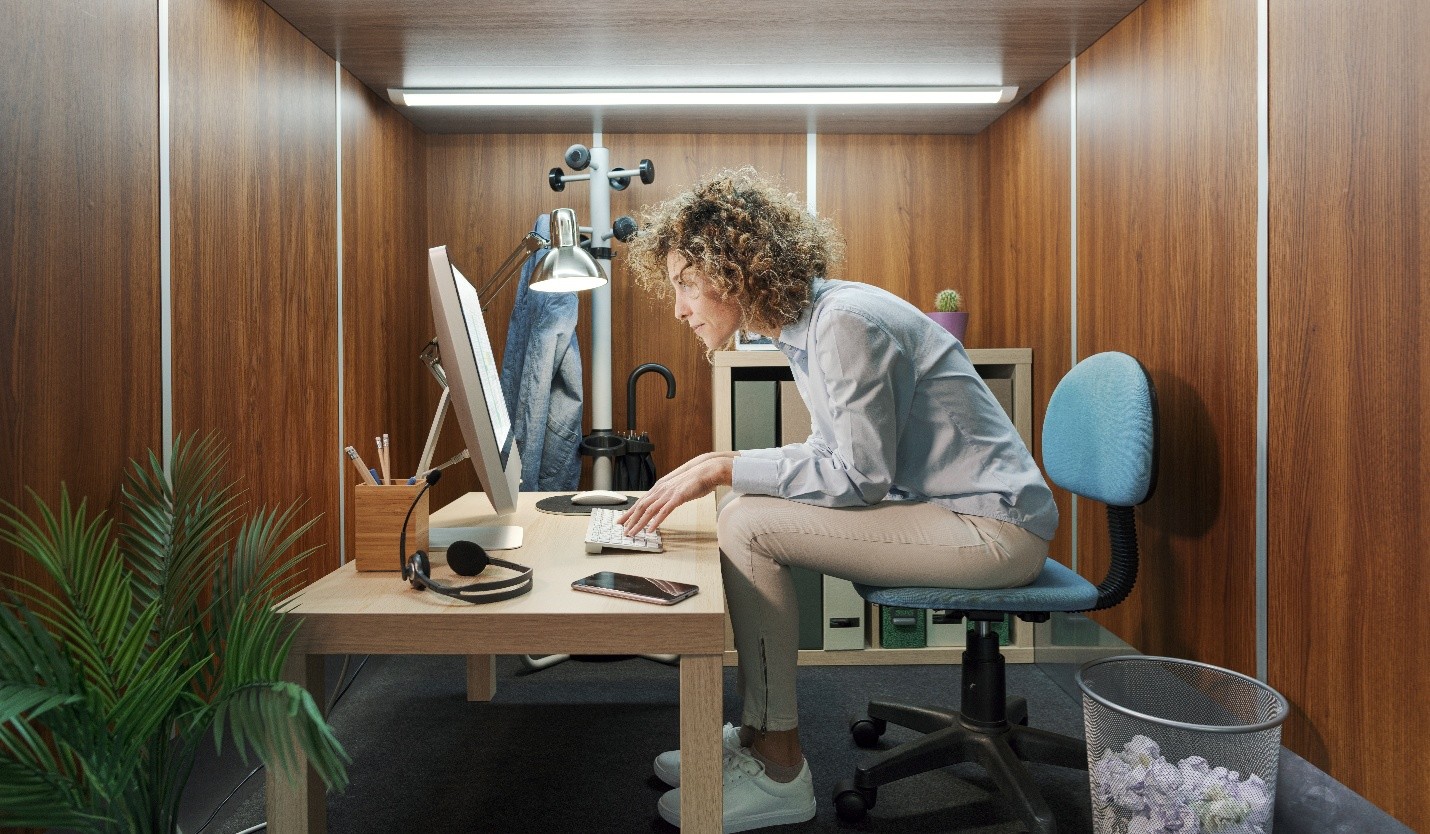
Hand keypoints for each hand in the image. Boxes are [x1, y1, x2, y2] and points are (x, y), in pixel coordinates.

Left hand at [618, 455, 734, 534]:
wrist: (707, 470)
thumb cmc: (694, 480)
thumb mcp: (677, 487)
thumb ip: (668, 494)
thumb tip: (663, 503)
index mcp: (659, 487)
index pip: (641, 501)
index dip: (630, 512)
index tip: (622, 520)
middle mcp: (660, 490)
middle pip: (641, 506)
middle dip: (630, 519)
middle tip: (623, 530)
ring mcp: (668, 493)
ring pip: (649, 510)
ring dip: (639, 523)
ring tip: (633, 532)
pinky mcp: (677, 497)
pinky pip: (664, 511)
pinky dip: (655, 521)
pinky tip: (651, 529)